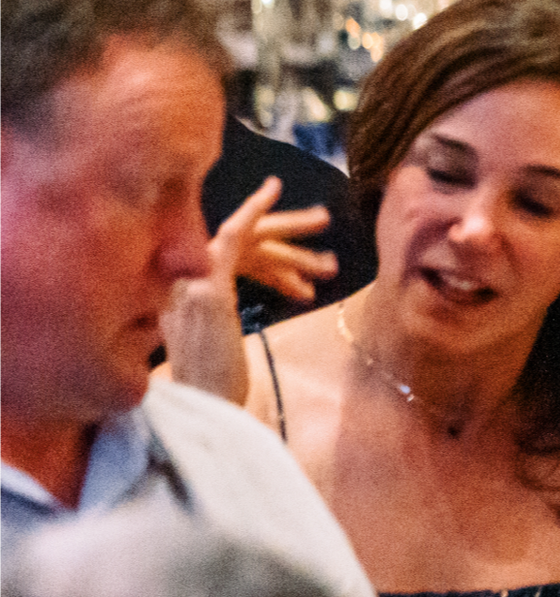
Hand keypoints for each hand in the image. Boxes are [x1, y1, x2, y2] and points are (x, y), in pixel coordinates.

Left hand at [160, 179, 335, 403]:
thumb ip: (218, 265)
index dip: (254, 207)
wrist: (205, 410)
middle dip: (287, 235)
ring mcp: (204, 294)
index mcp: (193, 275)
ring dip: (292, 263)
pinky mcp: (215, 310)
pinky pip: (249, 282)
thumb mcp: (214, 314)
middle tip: (325, 222)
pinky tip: (303, 292)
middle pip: (246, 242)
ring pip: (253, 263)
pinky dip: (277, 282)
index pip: (227, 230)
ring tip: (329, 271)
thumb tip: (228, 230)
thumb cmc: (212, 371)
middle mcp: (195, 277)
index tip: (276, 186)